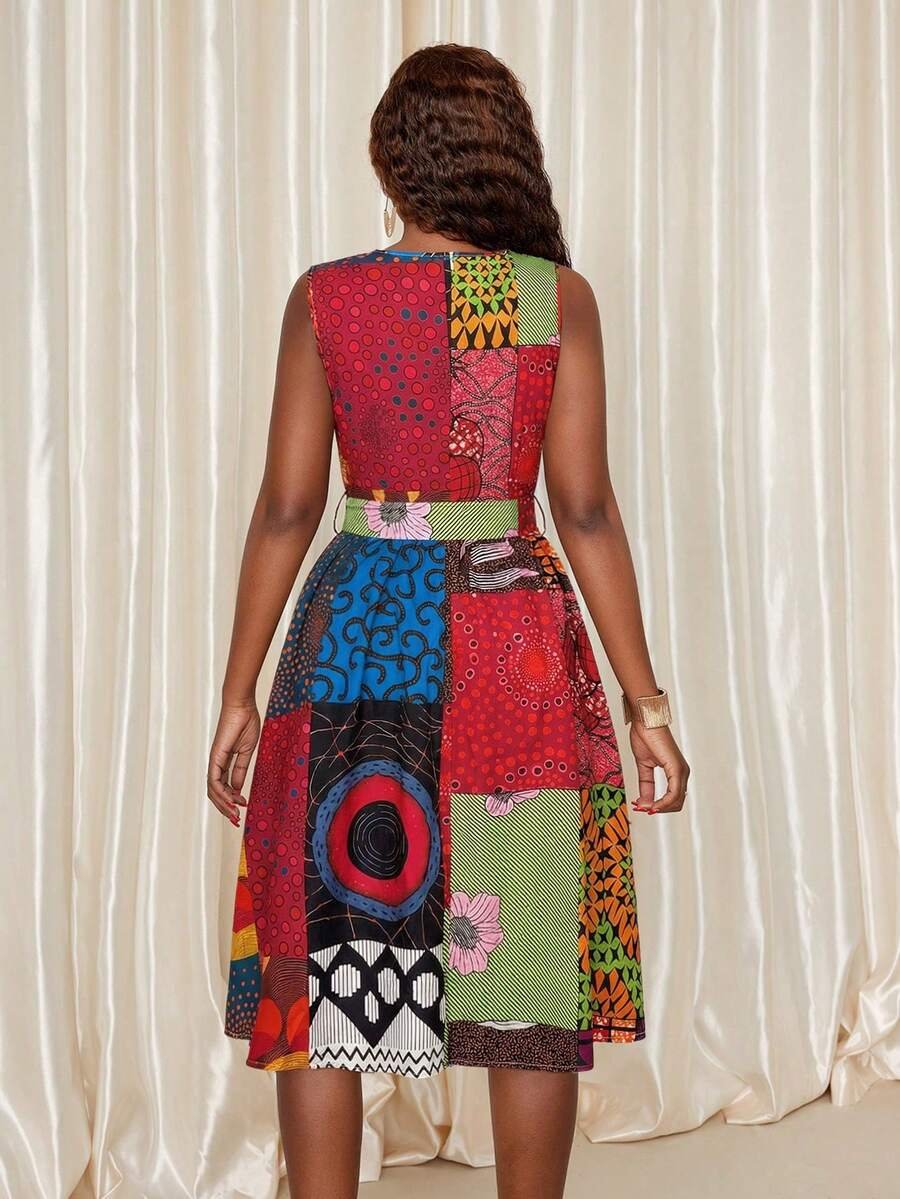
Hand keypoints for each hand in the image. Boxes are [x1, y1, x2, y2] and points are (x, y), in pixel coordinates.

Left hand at [207, 700, 260, 825]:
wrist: (242, 706)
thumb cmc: (246, 723)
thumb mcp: (247, 751)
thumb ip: (241, 770)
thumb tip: (237, 788)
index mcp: (226, 761)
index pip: (225, 786)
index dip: (232, 799)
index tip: (244, 806)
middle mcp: (217, 763)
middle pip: (216, 792)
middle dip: (225, 807)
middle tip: (236, 818)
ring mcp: (215, 760)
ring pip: (213, 790)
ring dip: (223, 804)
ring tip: (234, 814)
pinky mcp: (216, 757)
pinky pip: (215, 780)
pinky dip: (221, 793)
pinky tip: (231, 801)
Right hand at [629, 722, 689, 814]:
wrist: (645, 721)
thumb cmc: (646, 736)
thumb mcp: (644, 765)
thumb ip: (646, 784)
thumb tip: (644, 802)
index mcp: (676, 771)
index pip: (673, 798)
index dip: (658, 806)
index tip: (641, 807)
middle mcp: (682, 772)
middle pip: (676, 803)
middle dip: (658, 809)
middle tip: (640, 808)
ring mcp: (681, 771)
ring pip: (676, 801)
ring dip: (659, 808)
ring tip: (642, 806)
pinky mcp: (677, 768)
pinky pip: (673, 793)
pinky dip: (662, 802)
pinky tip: (650, 804)